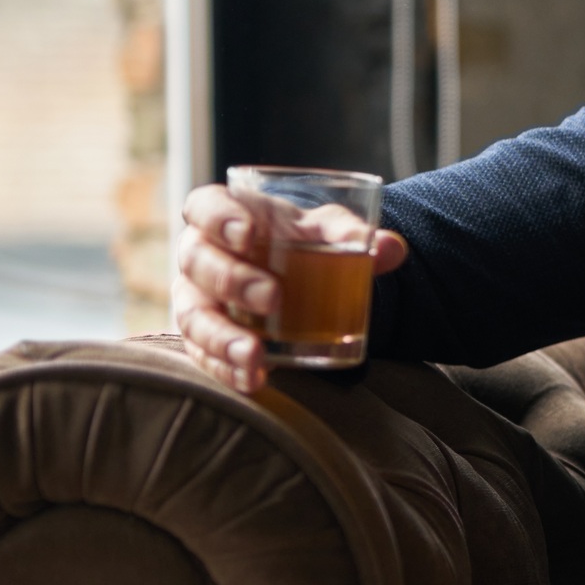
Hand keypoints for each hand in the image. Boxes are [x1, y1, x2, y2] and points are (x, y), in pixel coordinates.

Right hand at [172, 183, 408, 392]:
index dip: (218, 218)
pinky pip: (204, 356)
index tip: (248, 233)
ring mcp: (196, 298)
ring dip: (223, 337)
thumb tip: (390, 248)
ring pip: (194, 316)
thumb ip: (350, 233)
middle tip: (272, 296)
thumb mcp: (323, 230)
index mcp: (223, 215)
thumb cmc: (299, 240)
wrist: (293, 273)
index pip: (204, 206)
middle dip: (232, 280)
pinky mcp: (201, 337)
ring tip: (256, 354)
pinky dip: (227, 369)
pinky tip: (254, 378)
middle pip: (198, 262)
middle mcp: (200, 255)